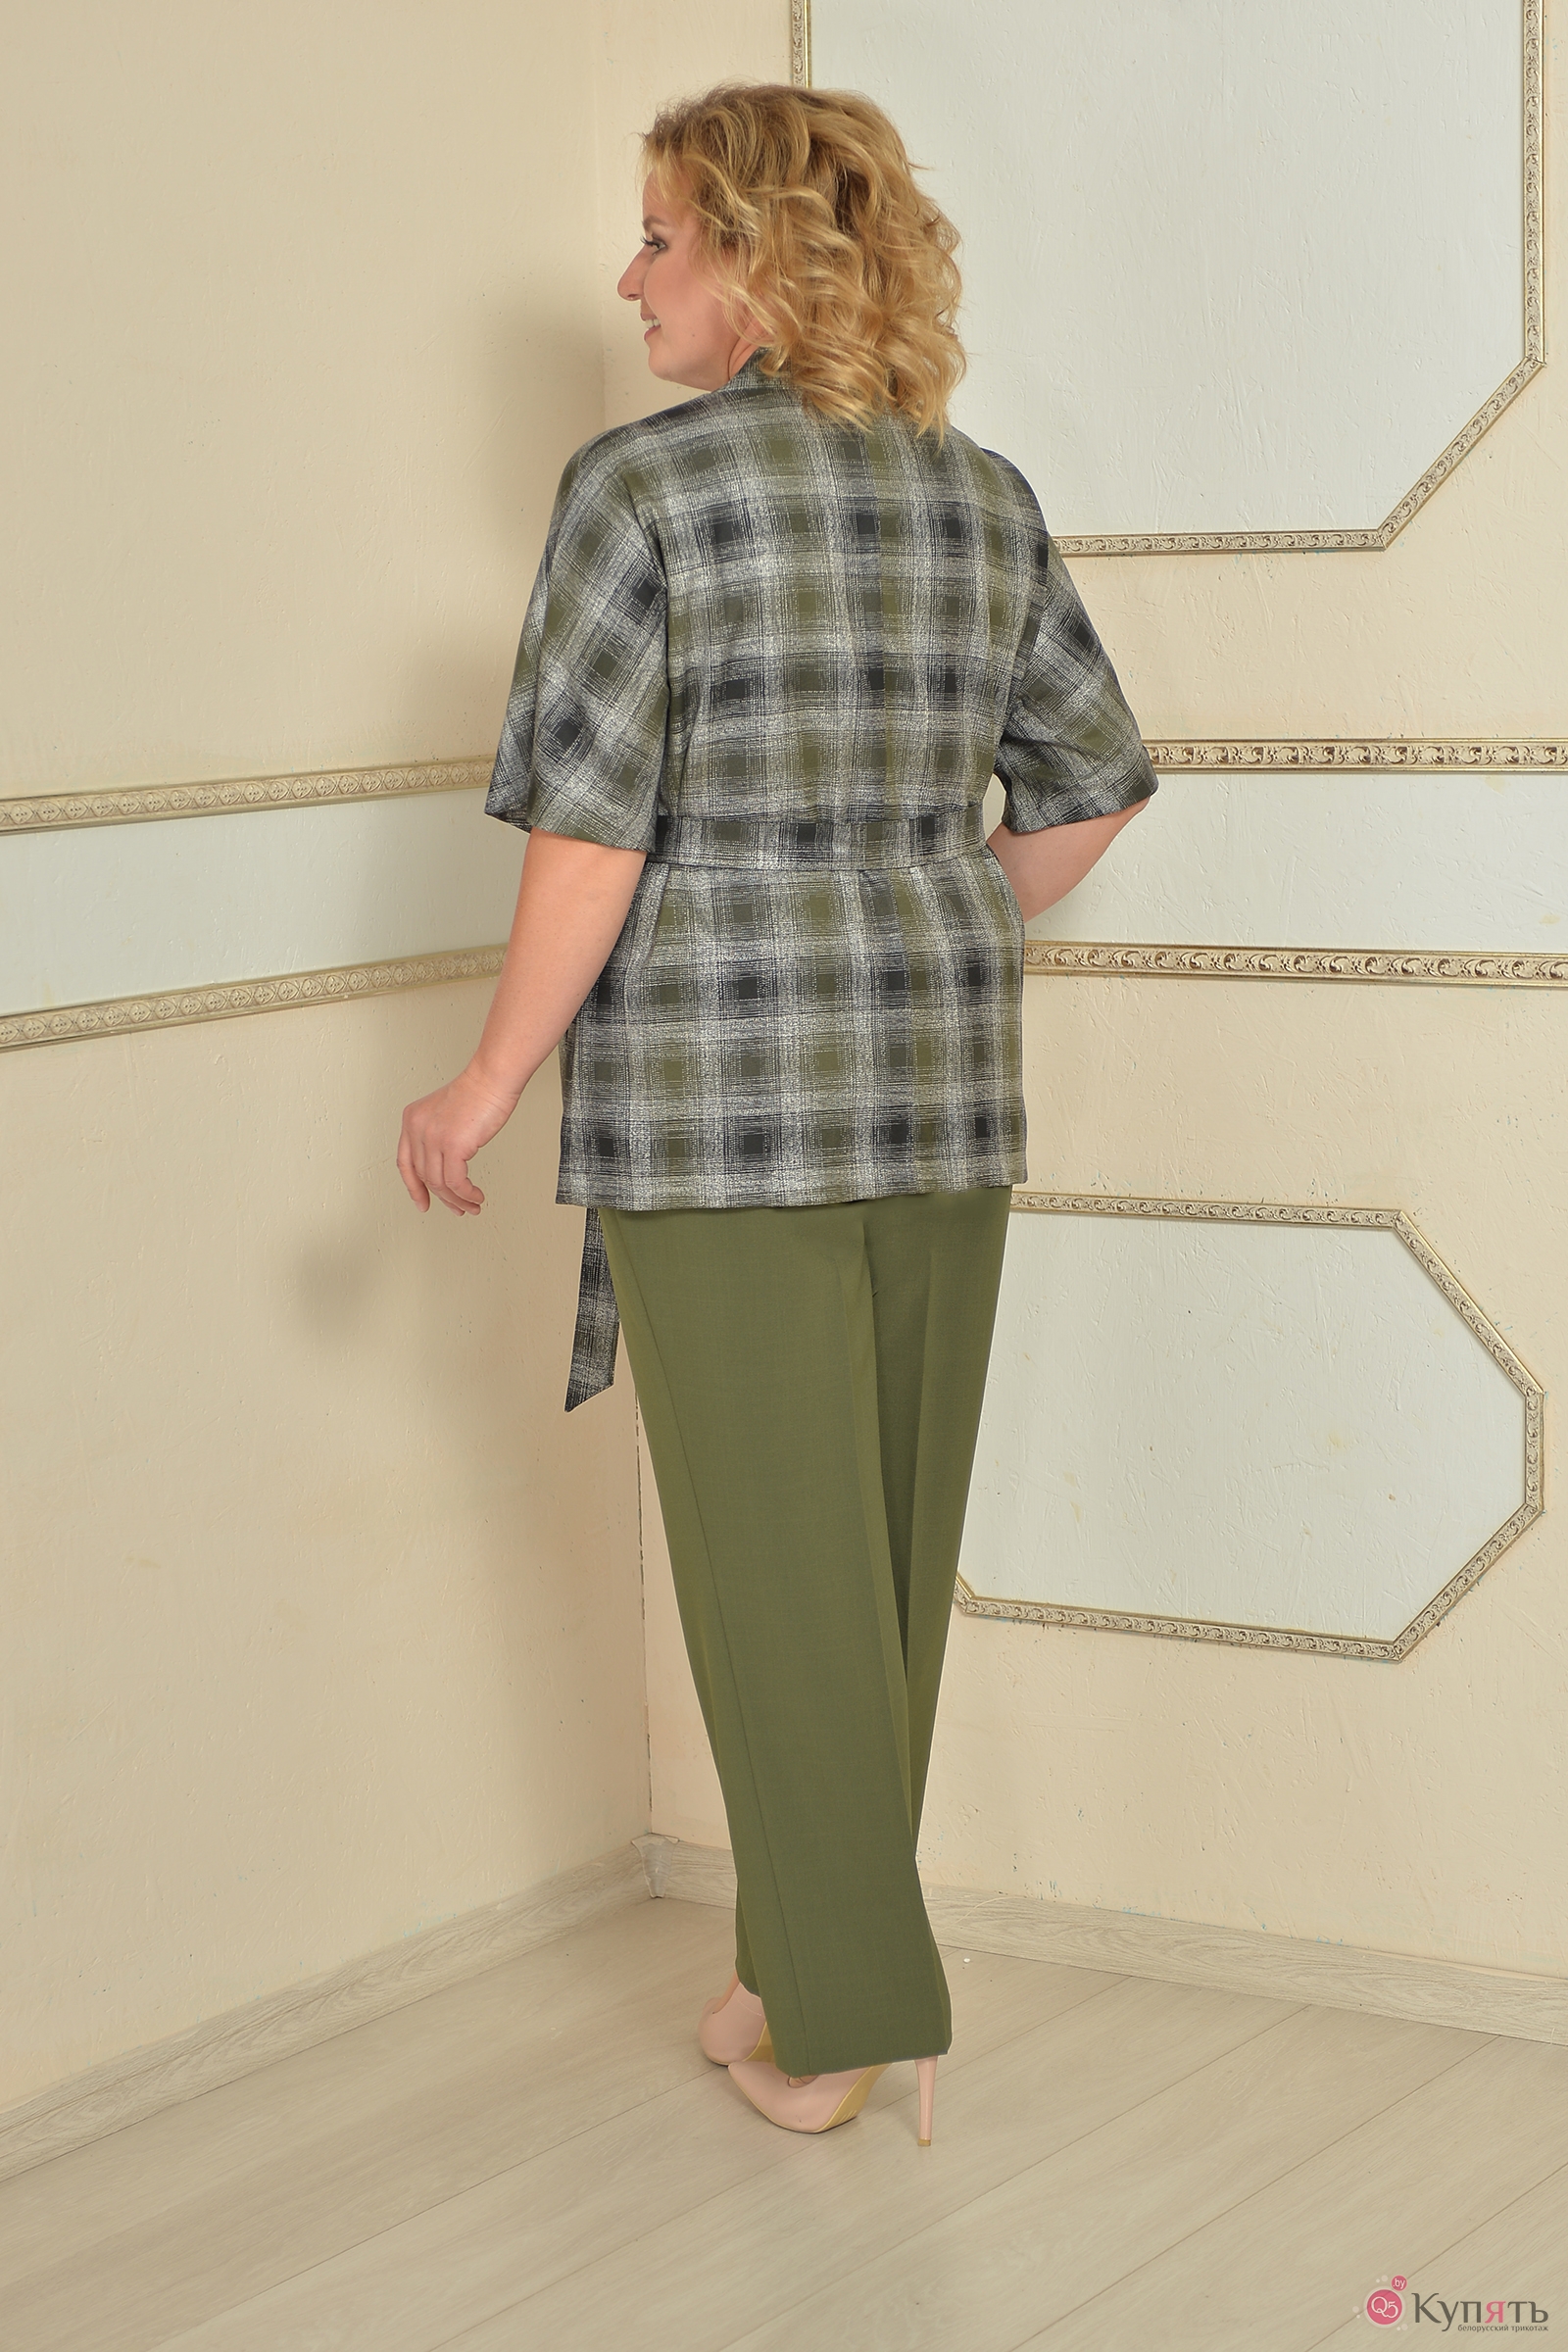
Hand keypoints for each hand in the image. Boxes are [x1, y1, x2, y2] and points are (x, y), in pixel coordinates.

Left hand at [396, 1064, 520, 1214]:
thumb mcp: (444, 1114)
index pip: (405, 1163)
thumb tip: (445, 1166)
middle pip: (424, 1176)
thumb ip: (437, 1136)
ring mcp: (433, 1138)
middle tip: (456, 1208)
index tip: (422, 1201)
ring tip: (471, 1205)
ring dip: (457, 1200)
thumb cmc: (477, 1092)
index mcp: (412, 1120)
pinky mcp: (452, 1145)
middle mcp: (417, 1129)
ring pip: (439, 1183)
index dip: (413, 1187)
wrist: (491, 1079)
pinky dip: (466, 1194)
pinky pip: (456, 1182)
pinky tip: (476, 1196)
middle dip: (442, 1198)